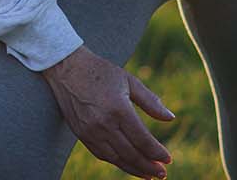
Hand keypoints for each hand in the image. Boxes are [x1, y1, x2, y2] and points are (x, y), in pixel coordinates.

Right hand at [40, 45, 175, 177]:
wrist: (65, 67)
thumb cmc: (100, 71)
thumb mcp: (129, 81)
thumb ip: (150, 101)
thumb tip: (170, 118)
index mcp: (118, 109)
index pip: (142, 140)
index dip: (157, 152)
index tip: (168, 159)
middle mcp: (104, 123)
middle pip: (131, 153)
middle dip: (149, 166)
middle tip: (162, 174)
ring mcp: (90, 131)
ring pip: (116, 159)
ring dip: (134, 169)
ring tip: (148, 175)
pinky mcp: (81, 134)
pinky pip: (102, 155)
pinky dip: (117, 162)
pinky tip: (127, 164)